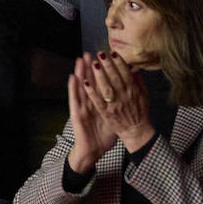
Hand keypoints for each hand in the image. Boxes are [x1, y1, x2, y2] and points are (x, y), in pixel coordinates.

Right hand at [65, 55, 119, 173]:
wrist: (93, 150)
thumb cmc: (104, 135)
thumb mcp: (114, 118)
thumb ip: (119, 105)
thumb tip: (130, 93)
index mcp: (101, 103)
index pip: (102, 84)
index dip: (103, 71)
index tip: (105, 58)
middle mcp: (91, 103)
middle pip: (91, 82)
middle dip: (91, 67)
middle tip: (91, 53)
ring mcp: (83, 107)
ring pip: (81, 87)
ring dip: (80, 72)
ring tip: (80, 59)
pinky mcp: (77, 114)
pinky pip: (75, 99)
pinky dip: (73, 88)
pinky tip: (73, 78)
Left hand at [85, 52, 153, 152]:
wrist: (136, 131)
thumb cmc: (140, 112)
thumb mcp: (143, 95)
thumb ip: (139, 81)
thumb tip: (134, 67)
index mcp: (133, 91)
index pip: (125, 73)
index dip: (119, 62)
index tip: (112, 52)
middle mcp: (124, 96)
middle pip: (115, 78)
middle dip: (107, 65)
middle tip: (100, 53)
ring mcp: (114, 105)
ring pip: (106, 88)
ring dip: (99, 75)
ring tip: (93, 63)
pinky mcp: (106, 112)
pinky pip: (97, 100)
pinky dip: (91, 91)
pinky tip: (85, 82)